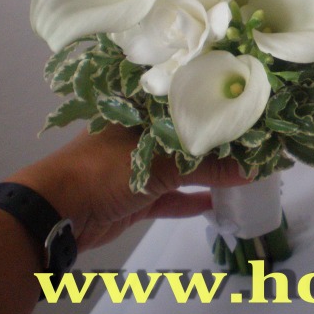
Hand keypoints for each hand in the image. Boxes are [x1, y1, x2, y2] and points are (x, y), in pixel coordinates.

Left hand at [7, 125, 249, 251]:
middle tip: (258, 143)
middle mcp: (143, 133)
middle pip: (188, 136)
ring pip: (182, 167)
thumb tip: (254, 168)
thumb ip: (208, 167)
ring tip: (246, 171)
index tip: (252, 109)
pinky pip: (172, 197)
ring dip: (209, 172)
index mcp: (142, 110)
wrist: (55, 212)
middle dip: (218, 142)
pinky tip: (218, 202)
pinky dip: (193, 200)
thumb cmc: (104, 170)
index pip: (187, 100)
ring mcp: (139, 165)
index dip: (218, 105)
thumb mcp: (159, 164)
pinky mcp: (137, 196)